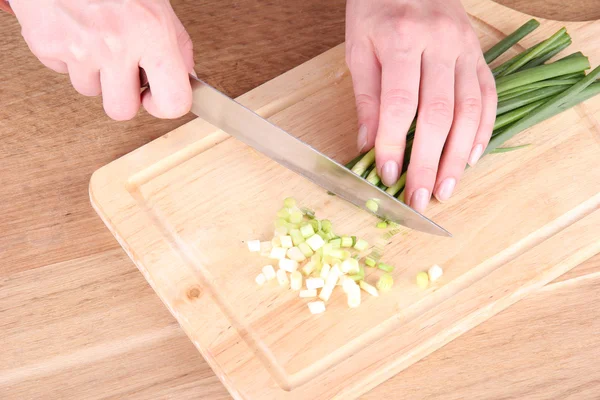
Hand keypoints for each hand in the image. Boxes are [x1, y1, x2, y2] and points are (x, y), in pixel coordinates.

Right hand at [12, 0, 194, 119]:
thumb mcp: (157, 3)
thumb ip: (176, 44)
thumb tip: (187, 78)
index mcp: (152, 32)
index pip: (173, 101)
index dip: (165, 106)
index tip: (157, 97)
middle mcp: (116, 44)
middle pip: (122, 111)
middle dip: (123, 94)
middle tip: (123, 68)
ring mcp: (79, 48)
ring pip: (90, 91)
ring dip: (94, 73)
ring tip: (95, 37)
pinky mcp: (46, 45)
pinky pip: (62, 71)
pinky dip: (68, 56)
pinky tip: (75, 29)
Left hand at [346, 0, 496, 211]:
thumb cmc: (375, 9)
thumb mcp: (358, 48)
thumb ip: (367, 97)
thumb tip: (369, 145)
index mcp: (401, 38)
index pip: (401, 103)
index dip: (396, 144)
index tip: (389, 175)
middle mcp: (440, 42)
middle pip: (439, 113)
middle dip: (429, 162)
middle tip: (420, 197)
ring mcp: (465, 48)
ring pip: (469, 110)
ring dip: (459, 156)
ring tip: (447, 189)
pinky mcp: (478, 54)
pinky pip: (488, 96)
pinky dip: (482, 130)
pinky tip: (471, 157)